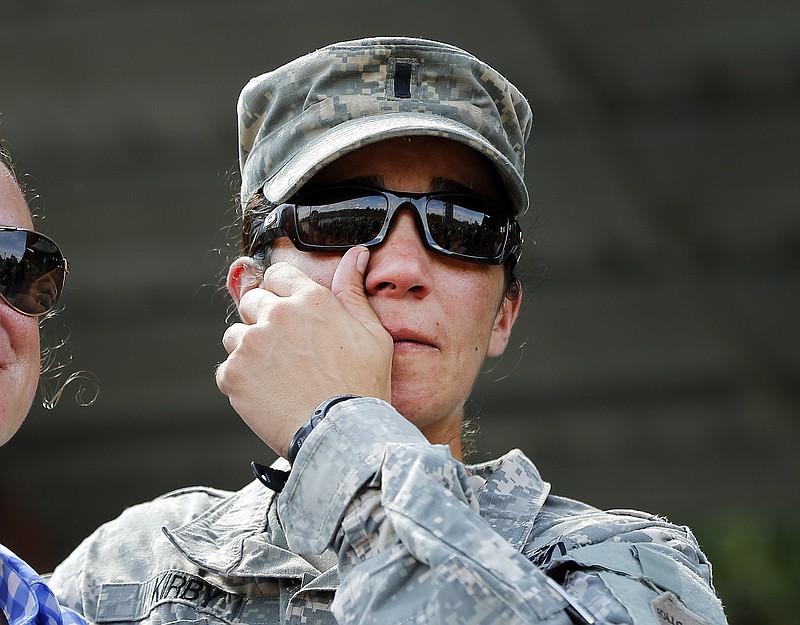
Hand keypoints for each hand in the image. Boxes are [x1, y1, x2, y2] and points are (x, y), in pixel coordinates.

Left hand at [216, 247, 392, 457]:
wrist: (342, 434)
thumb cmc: (362, 387)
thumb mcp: (372, 333)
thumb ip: (353, 291)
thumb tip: (355, 255)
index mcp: (311, 299)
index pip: (277, 274)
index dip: (281, 292)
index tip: (287, 311)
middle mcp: (277, 314)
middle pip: (252, 301)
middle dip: (263, 319)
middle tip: (285, 350)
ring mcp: (252, 344)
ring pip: (235, 335)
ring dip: (249, 350)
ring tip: (275, 376)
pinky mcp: (234, 374)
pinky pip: (227, 369)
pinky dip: (241, 381)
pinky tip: (267, 394)